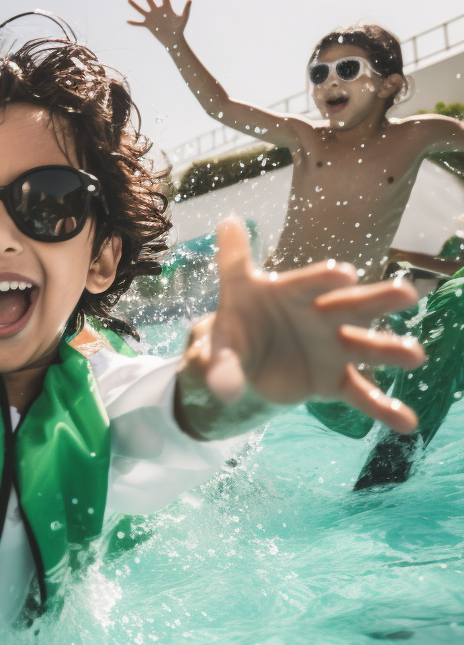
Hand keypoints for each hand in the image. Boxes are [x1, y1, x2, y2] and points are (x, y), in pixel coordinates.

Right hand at [127, 0, 190, 44]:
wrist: (173, 40)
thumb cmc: (179, 29)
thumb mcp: (183, 19)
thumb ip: (186, 10)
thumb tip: (189, 0)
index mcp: (166, 8)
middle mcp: (158, 11)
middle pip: (150, 0)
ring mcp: (152, 18)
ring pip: (142, 10)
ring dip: (135, 5)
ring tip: (129, 0)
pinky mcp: (148, 25)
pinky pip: (139, 23)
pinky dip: (133, 23)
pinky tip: (127, 21)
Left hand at [180, 219, 425, 437]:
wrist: (244, 361)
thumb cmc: (241, 322)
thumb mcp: (231, 298)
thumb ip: (232, 264)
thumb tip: (228, 221)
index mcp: (294, 292)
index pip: (310, 283)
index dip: (325, 278)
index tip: (345, 273)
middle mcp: (321, 316)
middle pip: (351, 306)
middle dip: (377, 299)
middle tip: (405, 292)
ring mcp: (332, 348)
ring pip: (363, 347)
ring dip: (389, 350)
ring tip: (415, 356)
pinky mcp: (333, 379)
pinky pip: (359, 394)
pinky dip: (382, 408)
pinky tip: (407, 423)